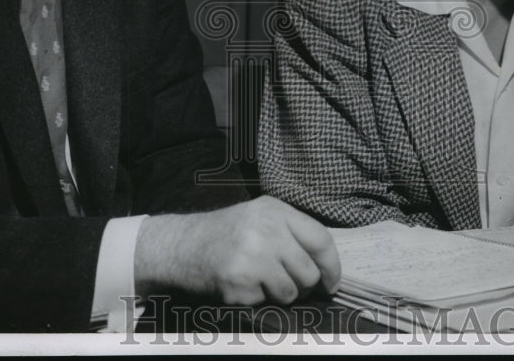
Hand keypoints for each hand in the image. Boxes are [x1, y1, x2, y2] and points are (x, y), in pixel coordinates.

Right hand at [133, 195, 341, 304]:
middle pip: (308, 272)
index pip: (320, 239)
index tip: (332, 283)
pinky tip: (240, 285)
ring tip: (260, 282)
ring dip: (280, 295)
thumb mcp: (259, 217)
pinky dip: (254, 300)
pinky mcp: (238, 280)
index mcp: (276, 210)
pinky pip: (264, 302)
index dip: (332, 266)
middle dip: (304, 287)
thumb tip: (325, 267)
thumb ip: (291, 232)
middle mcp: (267, 229)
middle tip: (289, 285)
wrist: (181, 245)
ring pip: (290, 292)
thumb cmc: (225, 233)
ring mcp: (252, 255)